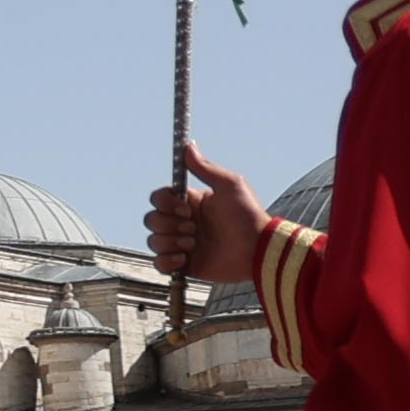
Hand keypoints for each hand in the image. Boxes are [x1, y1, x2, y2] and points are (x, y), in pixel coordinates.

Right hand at [147, 141, 270, 291]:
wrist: (258, 250)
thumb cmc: (248, 215)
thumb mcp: (229, 185)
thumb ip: (205, 167)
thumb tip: (188, 145)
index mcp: (190, 204)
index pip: (158, 199)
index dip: (165, 203)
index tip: (185, 208)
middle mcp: (183, 223)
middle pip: (151, 219)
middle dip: (168, 224)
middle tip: (193, 227)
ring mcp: (182, 245)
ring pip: (153, 241)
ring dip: (170, 242)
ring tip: (193, 244)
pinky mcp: (185, 266)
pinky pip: (159, 264)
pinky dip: (166, 261)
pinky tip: (184, 257)